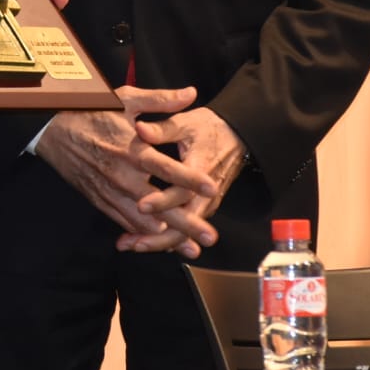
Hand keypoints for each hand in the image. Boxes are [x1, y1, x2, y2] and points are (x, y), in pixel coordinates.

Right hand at [34, 85, 212, 258]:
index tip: (212, 187)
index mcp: (132, 149)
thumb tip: (191, 93)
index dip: (188, 178)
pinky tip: (161, 245)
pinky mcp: (101, 201)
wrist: (53, 130)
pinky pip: (124, 223)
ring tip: (191, 251)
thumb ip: (160, 100)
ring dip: (168, 238)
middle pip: (158, 204)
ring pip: (142, 221)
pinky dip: (143, 236)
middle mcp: (123, 175)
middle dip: (185, 223)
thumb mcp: (125, 99)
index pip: (165, 167)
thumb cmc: (92, 112)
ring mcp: (111, 192)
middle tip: (209, 237)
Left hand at [125, 107, 247, 254]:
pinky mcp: (201, 209)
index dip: (163, 200)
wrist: (237, 136)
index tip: (142, 205)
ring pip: (184, 231)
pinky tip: (140, 242)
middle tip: (135, 243)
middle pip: (185, 223)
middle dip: (160, 236)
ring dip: (159, 241)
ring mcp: (205, 204)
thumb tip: (140, 129)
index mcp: (201, 170)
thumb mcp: (187, 124)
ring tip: (132, 246)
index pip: (183, 190)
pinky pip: (184, 229)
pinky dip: (164, 237)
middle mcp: (206, 194)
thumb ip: (162, 130)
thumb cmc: (209, 129)